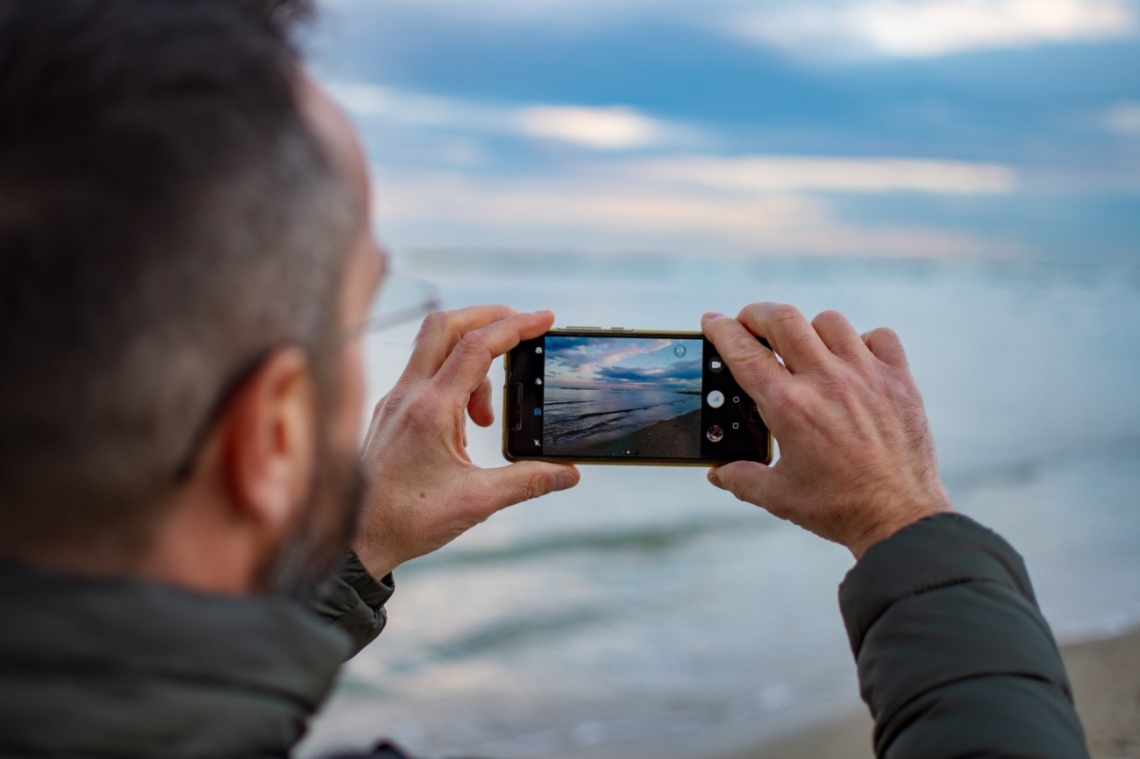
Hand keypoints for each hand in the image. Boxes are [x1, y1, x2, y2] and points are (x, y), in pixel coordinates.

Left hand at [353, 306, 579, 577]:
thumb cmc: (408, 520)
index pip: (477, 346)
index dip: (516, 326)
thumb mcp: (477, 502)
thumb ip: (528, 481)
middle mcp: (409, 395)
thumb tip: (569, 473)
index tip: (545, 319)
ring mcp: (395, 401)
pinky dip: (454, 381)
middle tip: (523, 329)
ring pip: (434, 349)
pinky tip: (465, 424)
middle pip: (447, 325)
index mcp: (431, 409)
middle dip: (489, 317)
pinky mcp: (391, 412)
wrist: (355, 540)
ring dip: (473, 362)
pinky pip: (426, 375)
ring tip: (488, 416)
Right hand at [702, 305, 951, 558]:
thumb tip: (717, 473)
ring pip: (829, 322)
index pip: (744, 352)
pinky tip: (852, 360)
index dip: (721, 330)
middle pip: (783, 319)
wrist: (900, 519)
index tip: (712, 321)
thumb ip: (741, 479)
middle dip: (757, 313)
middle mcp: (826, 382)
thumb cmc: (838, 508)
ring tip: (802, 346)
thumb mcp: (779, 497)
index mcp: (790, 408)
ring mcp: (866, 376)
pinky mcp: (899, 381)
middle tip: (750, 323)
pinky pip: (879, 337)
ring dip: (808, 329)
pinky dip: (861, 341)